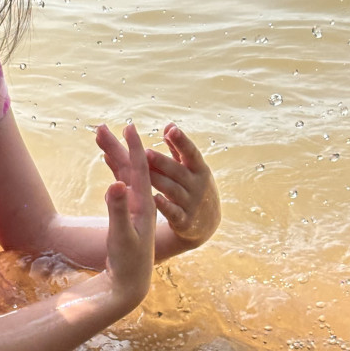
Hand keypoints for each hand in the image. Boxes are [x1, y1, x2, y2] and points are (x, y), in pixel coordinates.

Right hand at [103, 123, 155, 308]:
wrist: (132, 283)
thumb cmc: (128, 262)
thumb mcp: (121, 236)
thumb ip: (118, 209)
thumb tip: (115, 183)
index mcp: (143, 205)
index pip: (140, 170)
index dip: (135, 148)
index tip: (129, 127)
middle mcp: (141, 203)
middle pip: (130, 168)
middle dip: (117, 147)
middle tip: (104, 127)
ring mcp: (134, 208)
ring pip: (124, 176)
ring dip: (114, 157)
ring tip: (101, 139)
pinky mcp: (127, 215)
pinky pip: (121, 188)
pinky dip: (114, 173)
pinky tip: (109, 166)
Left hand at [145, 123, 219, 244]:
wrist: (206, 224)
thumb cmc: (193, 188)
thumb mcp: (190, 169)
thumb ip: (178, 149)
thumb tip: (169, 126)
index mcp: (199, 169)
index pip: (191, 153)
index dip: (182, 141)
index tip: (171, 130)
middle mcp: (197, 185)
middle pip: (178, 171)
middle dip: (162, 162)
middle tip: (145, 152)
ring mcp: (192, 203)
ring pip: (173, 190)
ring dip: (158, 181)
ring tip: (143, 172)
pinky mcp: (185, 221)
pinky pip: (174, 213)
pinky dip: (165, 206)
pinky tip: (154, 198)